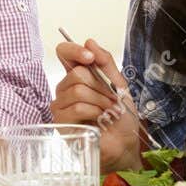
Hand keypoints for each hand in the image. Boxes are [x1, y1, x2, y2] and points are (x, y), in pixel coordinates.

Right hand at [51, 39, 140, 171]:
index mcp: (78, 76)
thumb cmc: (121, 118)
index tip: (90, 58)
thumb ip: (105, 62)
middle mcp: (66, 88)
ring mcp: (61, 105)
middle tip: (112, 99)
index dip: (74, 50)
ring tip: (108, 112)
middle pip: (76, 73)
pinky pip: (76, 107)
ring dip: (100, 101)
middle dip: (101, 85)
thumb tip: (89, 41)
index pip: (64, 53)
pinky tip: (99, 120)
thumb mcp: (119, 84)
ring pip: (77, 90)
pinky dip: (94, 112)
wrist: (125, 144)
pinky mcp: (61, 122)